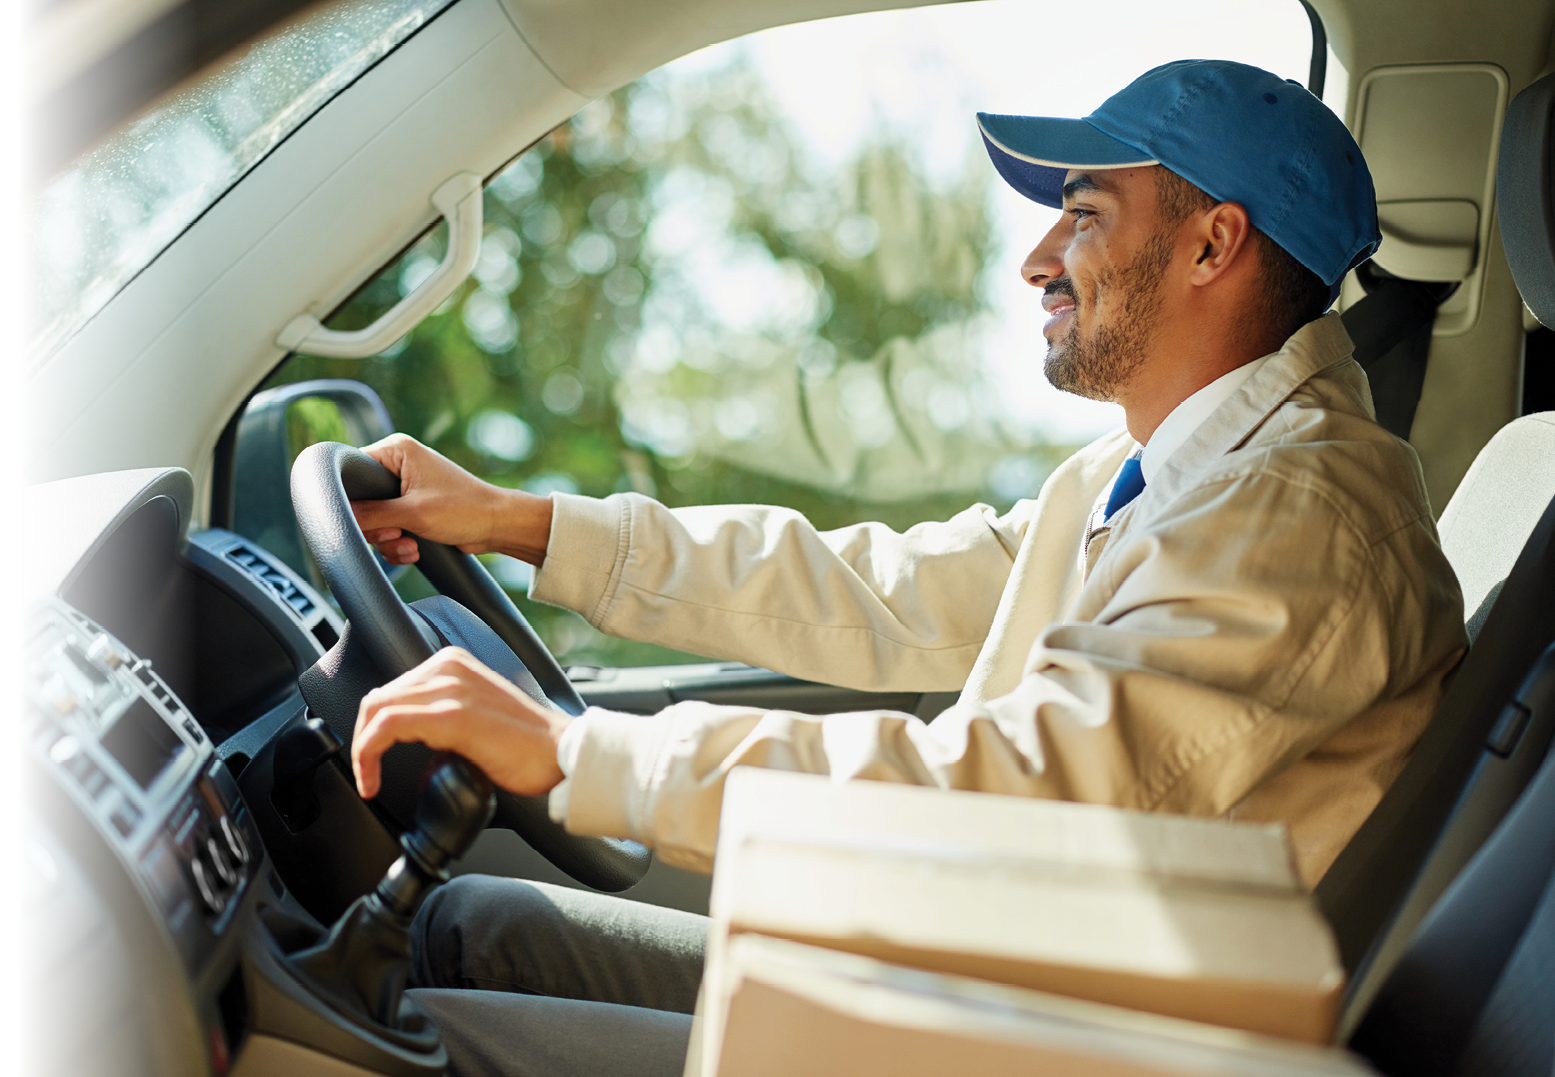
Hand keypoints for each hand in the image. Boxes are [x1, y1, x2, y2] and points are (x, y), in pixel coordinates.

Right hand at [351, 433, 552, 565]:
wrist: (497, 526)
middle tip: (397, 534)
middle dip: (378, 528)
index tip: (369, 520)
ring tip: (410, 545)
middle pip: (361, 502)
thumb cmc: (464, 509)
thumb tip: (337, 517)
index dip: (353, 500)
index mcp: (395, 450)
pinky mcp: (412, 508)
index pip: (351, 472)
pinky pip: (389, 530)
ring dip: (389, 541)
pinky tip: (415, 550)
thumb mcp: (412, 513)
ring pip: (374, 521)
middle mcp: (398, 465)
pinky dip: (398, 545)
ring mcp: (405, 488)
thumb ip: (371, 515)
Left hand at [352, 647, 569, 799]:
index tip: (372, 756)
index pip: (391, 688)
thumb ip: (444, 716)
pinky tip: (373, 779)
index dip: (372, 725)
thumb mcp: (476, 715)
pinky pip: (386, 728)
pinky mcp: (451, 716)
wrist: (562, 754)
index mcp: (454, 664)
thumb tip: (413, 740)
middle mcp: (448, 667)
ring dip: (362, 750)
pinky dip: (369, 755)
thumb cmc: (527, 745)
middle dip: (362, 738)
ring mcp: (450, 689)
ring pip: (376, 710)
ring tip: (369, 778)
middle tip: (367, 771)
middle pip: (378, 698)